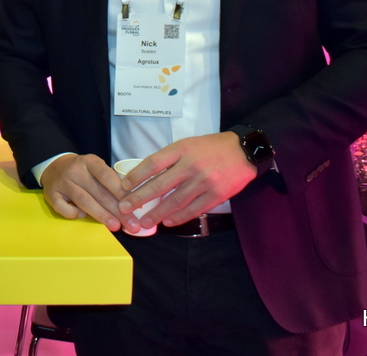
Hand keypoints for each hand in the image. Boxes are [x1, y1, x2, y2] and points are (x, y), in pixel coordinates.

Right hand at [40, 153, 127, 231]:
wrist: (55, 167)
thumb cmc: (83, 172)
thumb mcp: (97, 169)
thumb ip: (111, 182)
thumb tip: (133, 203)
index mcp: (89, 162)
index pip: (107, 176)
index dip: (121, 192)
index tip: (134, 207)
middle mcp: (75, 170)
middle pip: (99, 192)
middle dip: (117, 211)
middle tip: (131, 225)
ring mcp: (62, 182)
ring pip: (84, 201)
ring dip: (102, 216)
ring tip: (115, 226)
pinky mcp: (50, 194)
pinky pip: (64, 209)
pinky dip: (76, 215)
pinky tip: (84, 217)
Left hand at [118, 132, 257, 229]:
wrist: (243, 151)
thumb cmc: (210, 148)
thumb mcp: (187, 144)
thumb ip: (169, 159)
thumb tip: (146, 176)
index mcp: (181, 149)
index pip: (152, 164)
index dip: (136, 176)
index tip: (123, 186)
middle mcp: (191, 165)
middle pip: (159, 185)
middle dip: (139, 198)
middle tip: (125, 208)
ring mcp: (204, 181)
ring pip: (175, 201)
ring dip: (158, 213)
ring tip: (145, 221)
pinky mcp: (217, 194)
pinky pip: (194, 209)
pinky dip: (179, 217)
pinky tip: (168, 221)